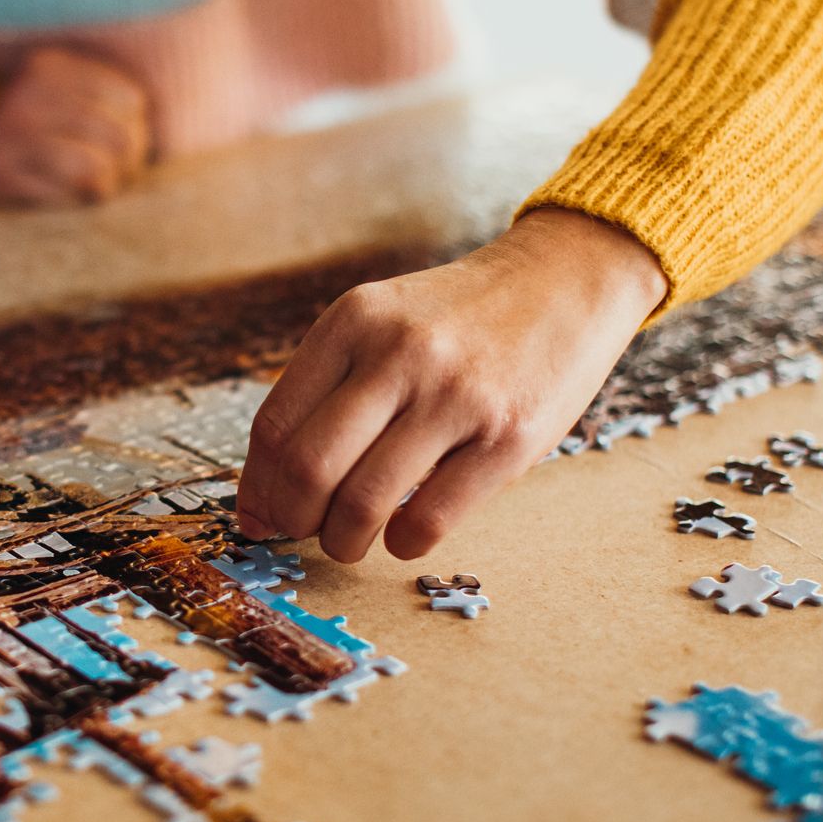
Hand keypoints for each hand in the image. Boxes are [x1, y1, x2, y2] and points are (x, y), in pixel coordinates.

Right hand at [0, 47, 152, 206]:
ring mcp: (11, 136)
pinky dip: (76, 202)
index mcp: (50, 67)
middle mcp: (29, 96)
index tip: (125, 136)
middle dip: (129, 164)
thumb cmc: (38, 123)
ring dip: (106, 187)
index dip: (138, 127)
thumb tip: (160, 132)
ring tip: (97, 186)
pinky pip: (66, 199)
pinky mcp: (2, 177)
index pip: (132, 101)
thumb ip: (108, 98)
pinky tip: (67, 195)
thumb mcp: (67, 92)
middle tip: (120, 171)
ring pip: (97, 170)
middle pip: (120, 138)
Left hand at [235, 208, 667, 562]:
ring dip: (343, 541)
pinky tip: (404, 533)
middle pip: (308, 469)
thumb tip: (264, 495)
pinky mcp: (508, 437)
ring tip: (351, 540)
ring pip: (362, 502)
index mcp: (352, 322)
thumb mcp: (380, 321)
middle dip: (293, 519)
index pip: (275, 426)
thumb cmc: (458, 318)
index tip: (260, 514)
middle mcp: (398, 353)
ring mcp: (456, 395)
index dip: (258, 487)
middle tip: (304, 531)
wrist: (564, 279)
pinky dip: (403, 542)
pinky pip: (430, 518)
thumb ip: (326, 390)